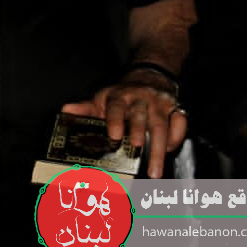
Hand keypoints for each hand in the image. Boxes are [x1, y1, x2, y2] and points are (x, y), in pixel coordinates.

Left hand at [62, 74, 185, 178]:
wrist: (150, 76)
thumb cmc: (124, 94)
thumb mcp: (104, 98)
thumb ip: (86, 108)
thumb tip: (66, 112)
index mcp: (120, 96)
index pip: (116, 106)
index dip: (115, 120)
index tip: (113, 135)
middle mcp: (140, 98)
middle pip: (140, 116)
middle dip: (139, 133)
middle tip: (136, 150)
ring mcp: (159, 103)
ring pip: (161, 125)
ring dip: (159, 148)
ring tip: (154, 170)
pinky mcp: (176, 108)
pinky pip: (180, 123)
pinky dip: (176, 138)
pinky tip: (169, 152)